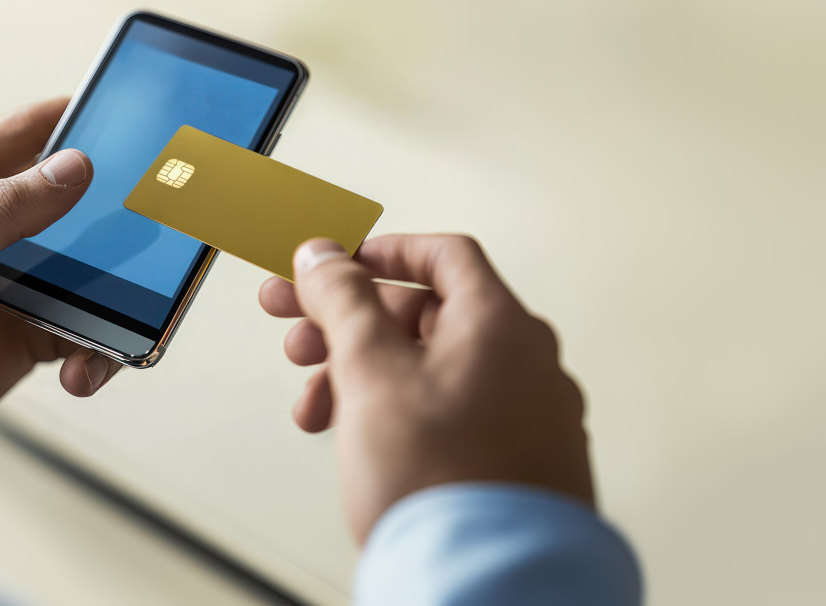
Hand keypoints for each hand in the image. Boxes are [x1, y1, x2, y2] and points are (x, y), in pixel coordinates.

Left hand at [0, 98, 120, 480]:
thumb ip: (2, 212)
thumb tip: (74, 166)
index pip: (27, 132)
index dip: (79, 118)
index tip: (133, 117)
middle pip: (74, 202)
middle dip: (116, 215)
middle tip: (158, 228)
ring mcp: (12, 281)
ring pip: (91, 269)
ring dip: (116, 295)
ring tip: (125, 323)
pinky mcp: (26, 331)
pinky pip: (84, 328)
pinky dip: (95, 348)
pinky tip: (80, 372)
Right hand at [258, 235, 592, 543]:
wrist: (488, 582)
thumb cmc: (443, 483)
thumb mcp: (371, 371)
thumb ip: (343, 301)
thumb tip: (324, 257)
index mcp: (501, 325)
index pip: (443, 255)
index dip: (381, 252)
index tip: (338, 265)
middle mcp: (527, 363)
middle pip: (428, 317)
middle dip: (351, 324)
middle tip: (298, 335)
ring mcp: (528, 416)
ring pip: (433, 371)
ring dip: (364, 376)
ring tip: (316, 409)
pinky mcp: (519, 462)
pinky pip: (453, 416)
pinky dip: (400, 414)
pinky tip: (360, 442)